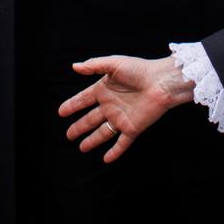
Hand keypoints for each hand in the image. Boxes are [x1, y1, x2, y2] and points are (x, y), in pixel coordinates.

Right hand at [60, 54, 193, 162]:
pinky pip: (121, 143)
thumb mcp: (115, 64)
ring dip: (92, 140)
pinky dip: (114, 152)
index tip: (61, 112)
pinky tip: (106, 159)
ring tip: (81, 148)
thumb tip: (74, 66)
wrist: (162, 82)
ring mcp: (121, 118)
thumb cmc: (140, 69)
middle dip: (79, 126)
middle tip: (68, 135)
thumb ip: (95, 65)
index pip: (84, 99)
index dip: (72, 105)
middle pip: (91, 119)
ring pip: (102, 132)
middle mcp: (111, 105)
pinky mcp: (132, 128)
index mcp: (106, 89)